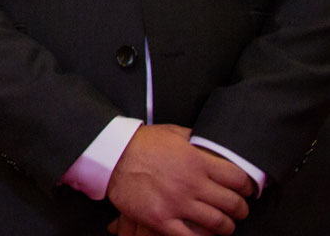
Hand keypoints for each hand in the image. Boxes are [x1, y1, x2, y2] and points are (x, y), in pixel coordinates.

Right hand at [105, 125, 252, 235]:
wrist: (111, 155)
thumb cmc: (140, 143)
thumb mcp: (172, 133)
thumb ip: (196, 140)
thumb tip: (212, 144)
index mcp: (197, 161)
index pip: (238, 180)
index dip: (247, 187)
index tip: (246, 190)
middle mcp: (191, 183)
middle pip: (233, 204)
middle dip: (240, 209)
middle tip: (238, 209)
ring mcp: (176, 203)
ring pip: (218, 224)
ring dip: (226, 226)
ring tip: (224, 224)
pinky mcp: (161, 219)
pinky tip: (203, 234)